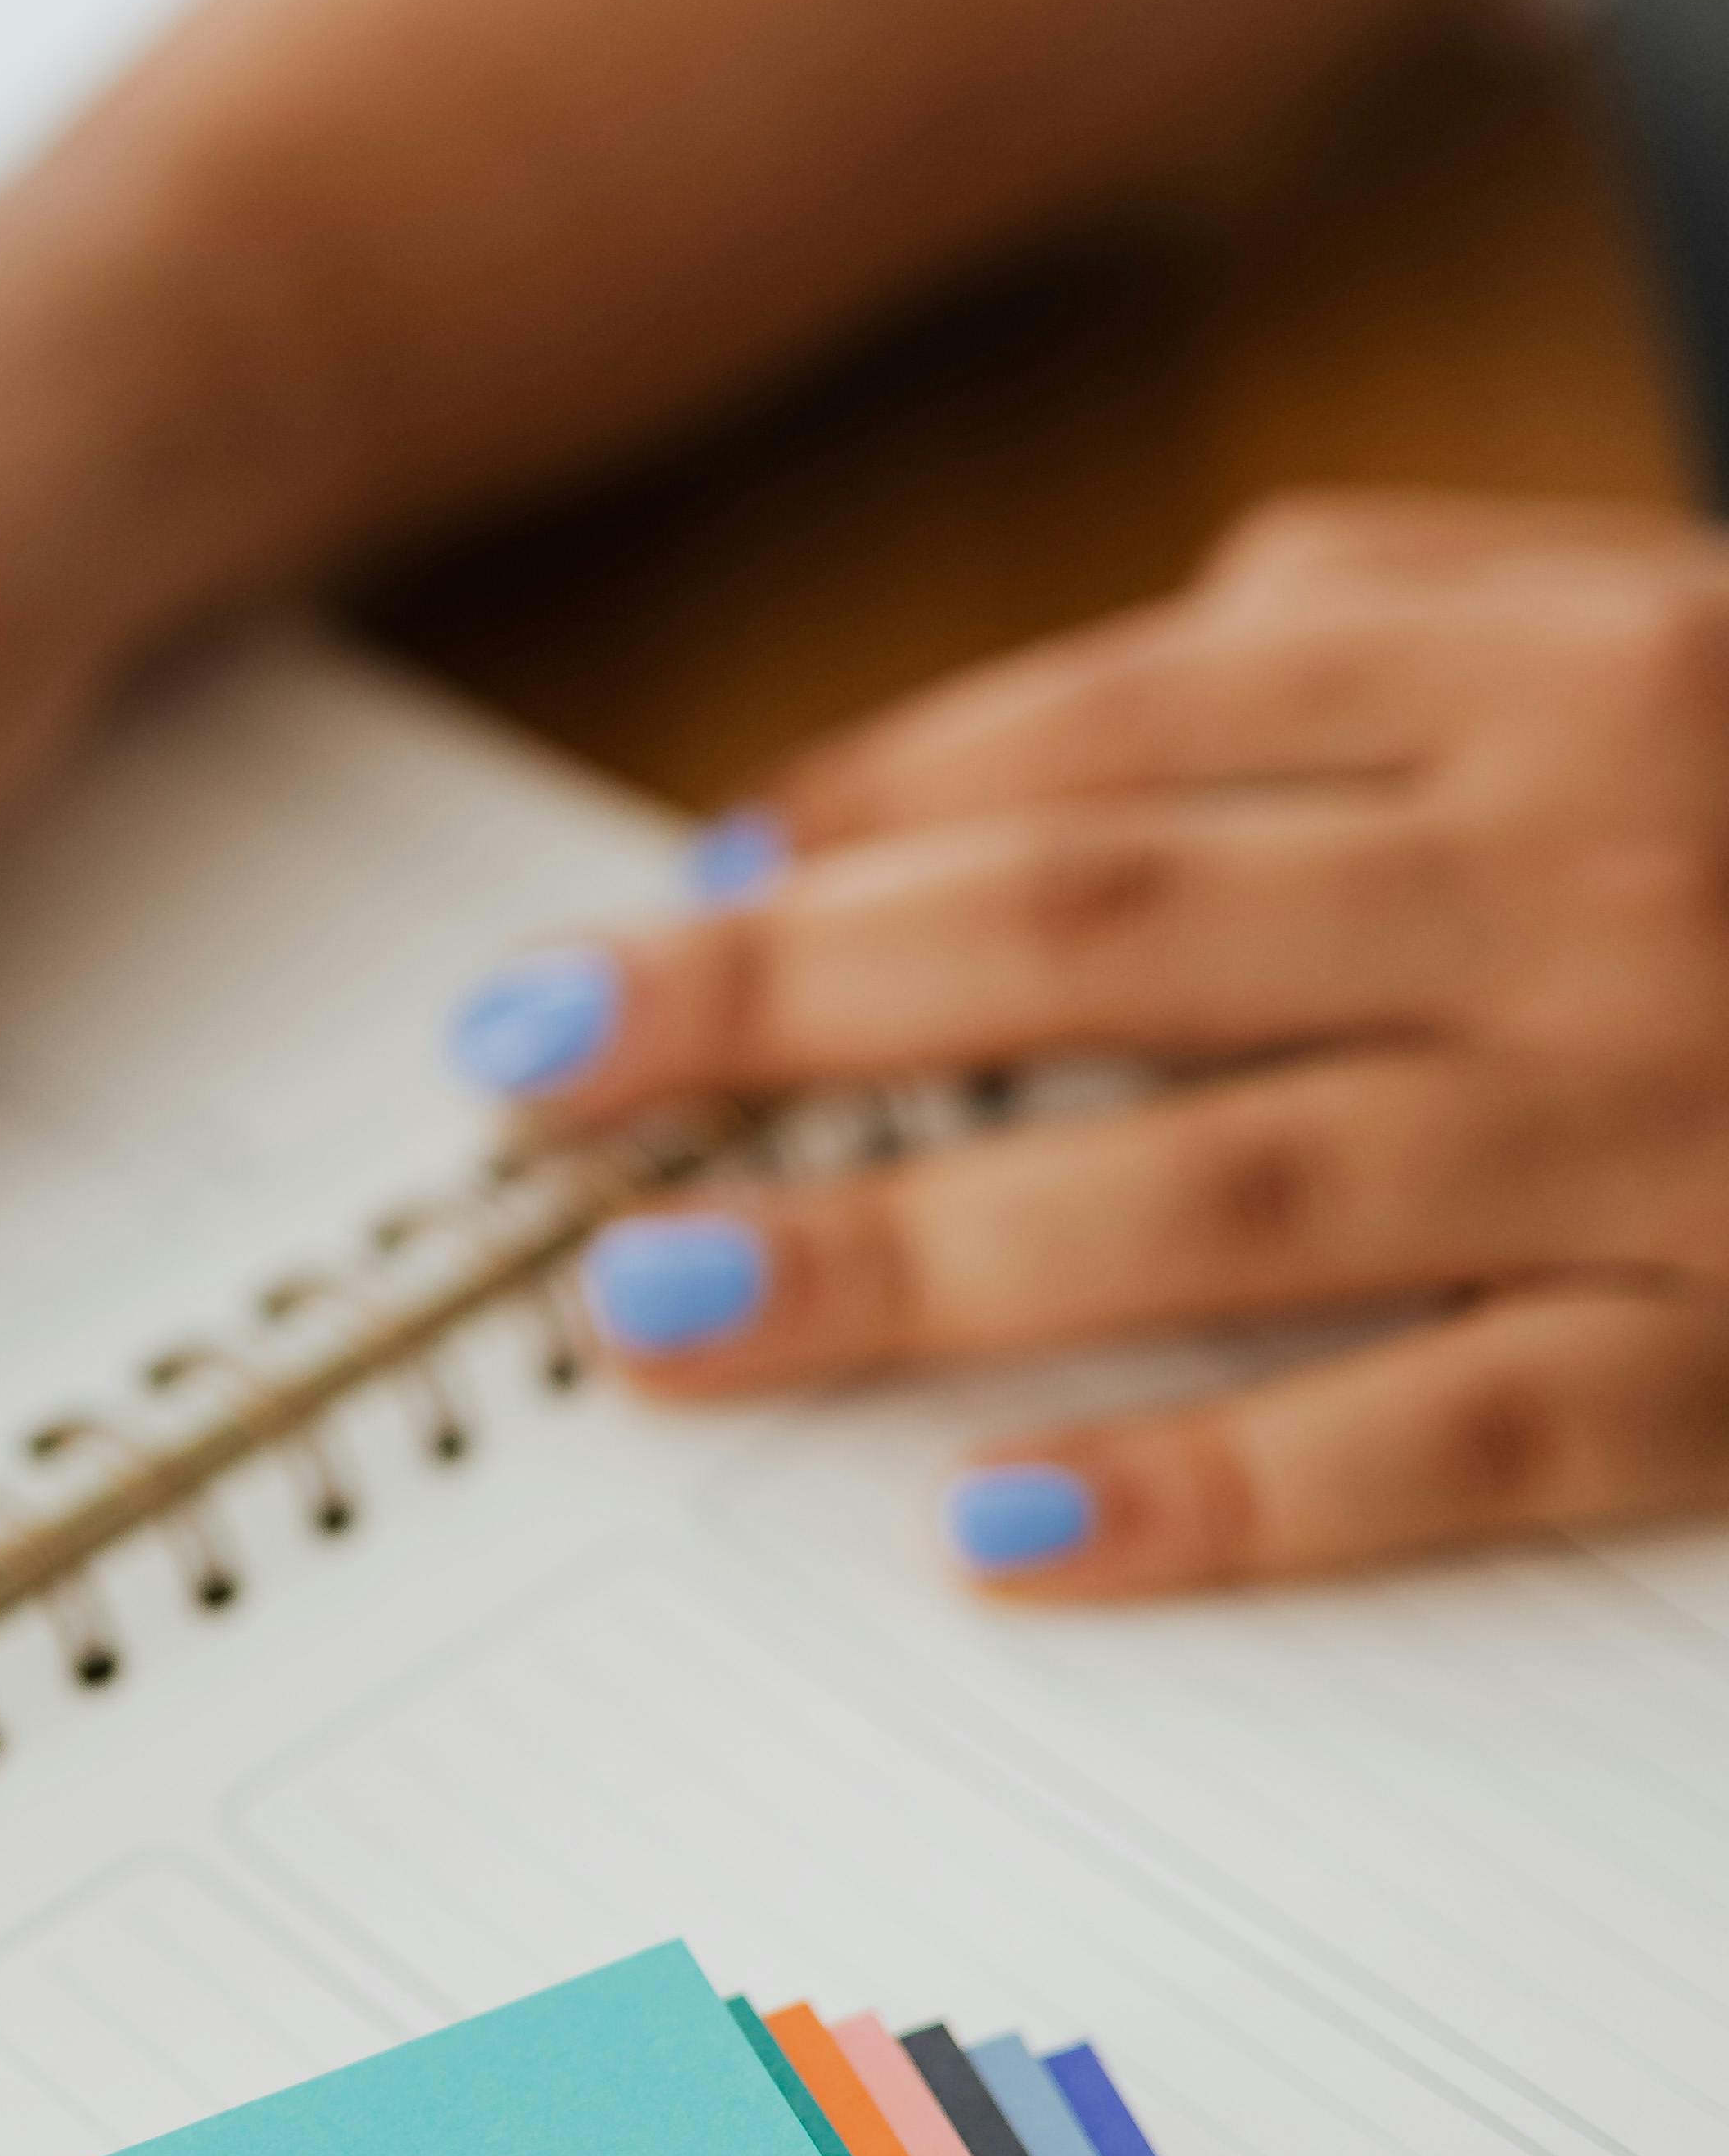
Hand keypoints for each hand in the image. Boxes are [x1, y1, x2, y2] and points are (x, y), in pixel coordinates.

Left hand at [447, 494, 1728, 1593]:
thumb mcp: (1680, 632)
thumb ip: (1368, 629)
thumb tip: (983, 753)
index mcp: (1566, 674)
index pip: (1126, 730)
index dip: (857, 814)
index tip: (655, 909)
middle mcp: (1590, 878)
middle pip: (1100, 936)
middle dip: (779, 1009)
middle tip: (541, 1076)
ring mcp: (1670, 1123)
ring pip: (1224, 1189)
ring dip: (907, 1250)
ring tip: (659, 1300)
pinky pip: (1458, 1434)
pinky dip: (1217, 1486)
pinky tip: (996, 1526)